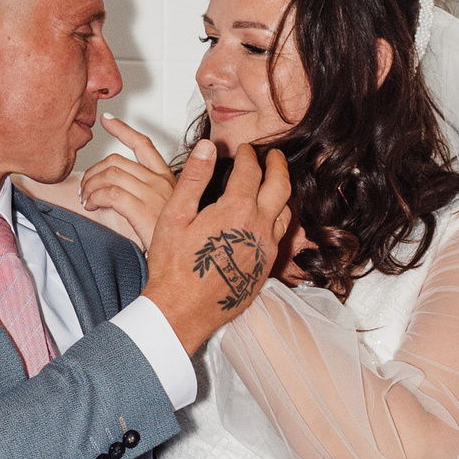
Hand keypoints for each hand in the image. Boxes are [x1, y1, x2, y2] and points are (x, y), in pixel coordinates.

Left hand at [78, 116, 178, 252]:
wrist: (183, 267)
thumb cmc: (173, 245)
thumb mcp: (164, 215)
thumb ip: (144, 199)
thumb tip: (115, 193)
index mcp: (168, 181)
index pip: (144, 145)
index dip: (123, 130)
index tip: (108, 120)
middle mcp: (162, 183)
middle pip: (118, 161)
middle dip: (94, 171)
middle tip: (85, 186)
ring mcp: (154, 195)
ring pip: (111, 175)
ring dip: (90, 185)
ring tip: (86, 199)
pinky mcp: (144, 209)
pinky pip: (110, 193)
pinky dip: (95, 197)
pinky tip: (92, 206)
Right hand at [143, 139, 291, 354]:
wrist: (182, 310)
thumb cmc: (174, 266)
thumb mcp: (176, 215)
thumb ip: (194, 177)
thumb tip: (207, 147)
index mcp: (237, 210)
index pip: (250, 171)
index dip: (247, 155)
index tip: (243, 149)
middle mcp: (258, 228)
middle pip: (280, 186)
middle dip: (277, 165)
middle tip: (274, 155)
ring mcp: (265, 250)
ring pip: (285, 212)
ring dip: (281, 192)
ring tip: (273, 183)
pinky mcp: (265, 268)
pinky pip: (279, 236)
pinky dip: (277, 218)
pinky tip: (267, 219)